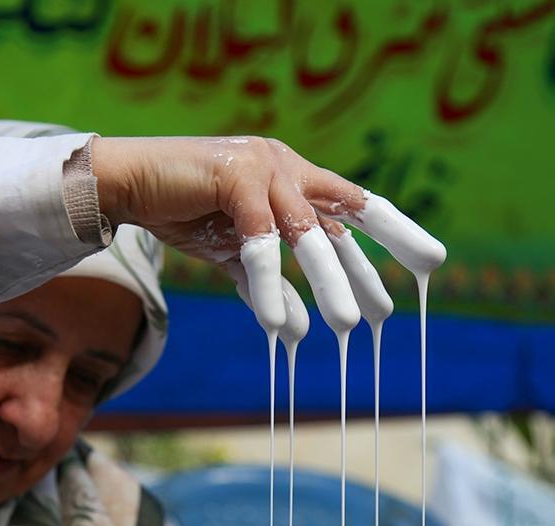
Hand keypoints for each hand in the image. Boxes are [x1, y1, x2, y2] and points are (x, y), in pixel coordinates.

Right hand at [91, 136, 443, 336]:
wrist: (126, 182)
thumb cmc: (183, 213)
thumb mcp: (236, 257)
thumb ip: (268, 287)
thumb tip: (299, 330)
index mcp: (294, 181)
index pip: (352, 208)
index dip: (392, 232)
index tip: (428, 261)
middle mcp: (288, 168)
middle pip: (345, 214)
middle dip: (381, 252)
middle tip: (407, 290)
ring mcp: (265, 166)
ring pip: (307, 233)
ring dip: (328, 282)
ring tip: (348, 325)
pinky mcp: (236, 174)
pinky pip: (260, 238)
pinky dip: (268, 281)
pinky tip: (276, 322)